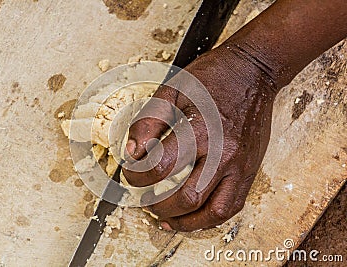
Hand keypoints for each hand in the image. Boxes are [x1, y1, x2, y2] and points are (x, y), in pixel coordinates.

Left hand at [122, 44, 277, 230]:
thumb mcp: (171, 90)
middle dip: (157, 204)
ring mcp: (241, 164)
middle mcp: (224, 152)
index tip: (131, 172)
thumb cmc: (213, 78)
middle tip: (144, 197)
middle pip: (187, 198)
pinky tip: (193, 216)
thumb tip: (132, 152)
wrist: (253, 71)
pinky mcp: (250, 169)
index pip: (160, 167)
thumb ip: (148, 122)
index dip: (137, 176)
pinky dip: (210, 218)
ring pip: (214, 212)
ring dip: (185, 222)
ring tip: (165, 217)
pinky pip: (233, 206)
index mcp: (200, 129)